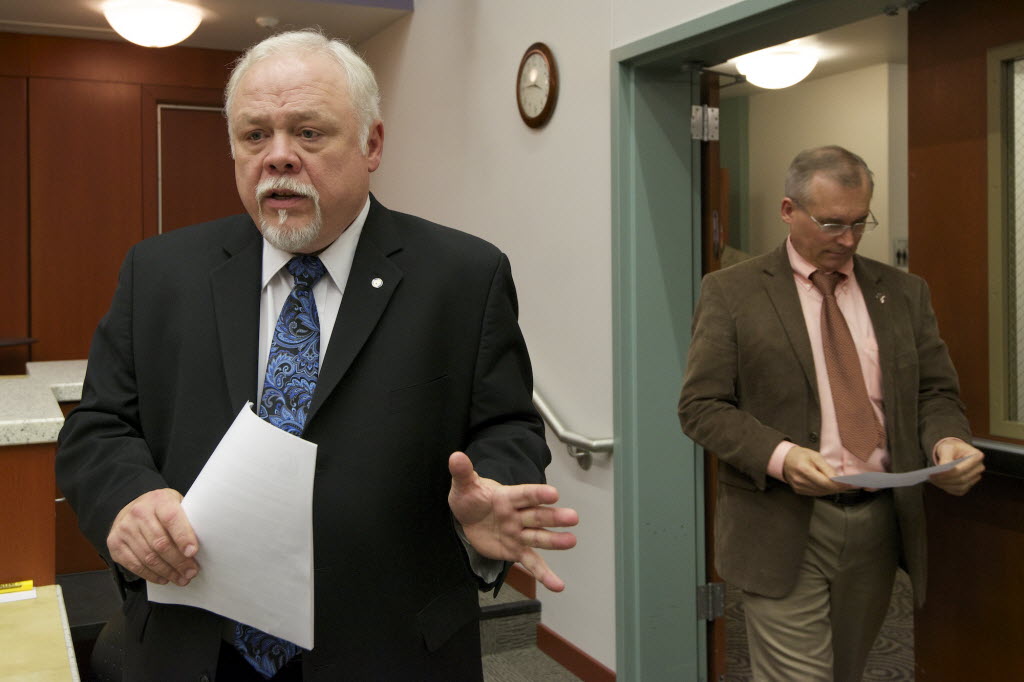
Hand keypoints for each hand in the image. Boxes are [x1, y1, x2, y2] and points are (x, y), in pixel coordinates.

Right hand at [107, 488, 199, 585]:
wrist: (132, 506)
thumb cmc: (161, 508)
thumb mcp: (176, 504)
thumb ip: (185, 519)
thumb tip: (200, 545)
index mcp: (158, 500)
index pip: (171, 519)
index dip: (183, 537)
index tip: (193, 552)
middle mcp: (138, 513)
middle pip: (160, 543)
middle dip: (179, 562)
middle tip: (191, 572)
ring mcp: (124, 529)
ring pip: (148, 557)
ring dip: (167, 572)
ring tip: (181, 578)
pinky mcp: (115, 543)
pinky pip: (135, 564)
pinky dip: (151, 575)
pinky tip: (164, 578)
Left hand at [447, 451, 577, 591]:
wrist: (468, 517)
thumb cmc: (471, 498)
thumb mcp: (464, 485)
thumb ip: (462, 472)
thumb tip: (456, 457)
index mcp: (507, 496)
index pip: (524, 494)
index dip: (538, 493)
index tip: (554, 494)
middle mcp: (517, 515)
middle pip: (537, 515)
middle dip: (555, 517)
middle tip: (573, 517)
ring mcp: (519, 533)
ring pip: (539, 537)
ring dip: (555, 541)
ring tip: (571, 542)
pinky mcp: (516, 550)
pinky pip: (532, 562)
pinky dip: (545, 575)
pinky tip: (557, 585)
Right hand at [782, 446, 852, 496]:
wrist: (784, 459)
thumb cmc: (801, 455)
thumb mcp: (815, 456)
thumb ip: (827, 468)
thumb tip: (838, 479)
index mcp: (804, 469)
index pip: (825, 482)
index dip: (838, 484)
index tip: (848, 483)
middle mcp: (800, 480)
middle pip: (824, 489)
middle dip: (838, 488)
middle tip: (848, 485)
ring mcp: (798, 487)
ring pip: (821, 493)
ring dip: (832, 490)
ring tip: (841, 486)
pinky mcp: (798, 491)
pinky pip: (815, 493)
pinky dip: (824, 491)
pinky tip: (829, 487)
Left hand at [929, 438, 984, 495]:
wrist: (954, 451)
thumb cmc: (952, 448)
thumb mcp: (947, 448)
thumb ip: (945, 457)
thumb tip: (942, 468)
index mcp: (976, 456)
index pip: (960, 469)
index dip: (946, 474)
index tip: (932, 474)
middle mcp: (979, 468)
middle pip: (961, 479)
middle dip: (944, 480)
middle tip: (931, 478)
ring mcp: (975, 477)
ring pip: (961, 487)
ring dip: (945, 486)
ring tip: (933, 481)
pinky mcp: (970, 484)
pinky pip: (959, 490)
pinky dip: (948, 489)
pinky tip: (939, 483)